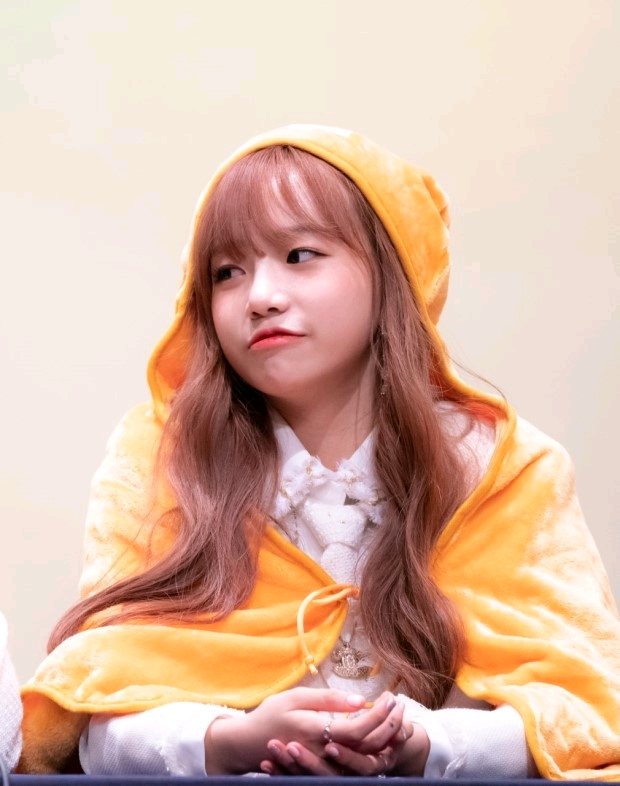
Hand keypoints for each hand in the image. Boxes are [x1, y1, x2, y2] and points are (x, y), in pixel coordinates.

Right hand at [260, 691, 428, 775]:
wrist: (247, 744)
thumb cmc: (270, 716)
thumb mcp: (296, 698)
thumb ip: (328, 700)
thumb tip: (359, 702)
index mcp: (318, 733)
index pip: (360, 727)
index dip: (379, 713)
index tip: (390, 697)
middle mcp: (325, 754)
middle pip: (367, 745)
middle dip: (387, 725)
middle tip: (398, 705)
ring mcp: (325, 765)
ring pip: (364, 758)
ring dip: (384, 739)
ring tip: (395, 719)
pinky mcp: (324, 770)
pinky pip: (354, 764)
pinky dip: (371, 750)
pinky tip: (379, 737)